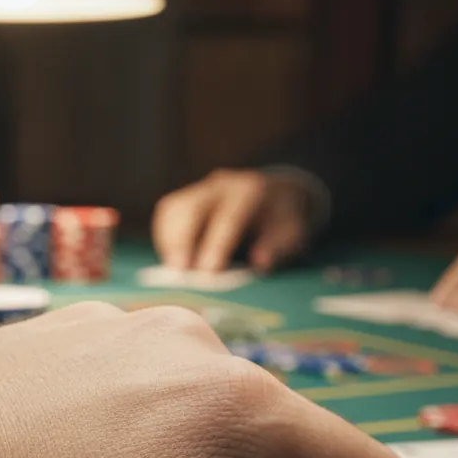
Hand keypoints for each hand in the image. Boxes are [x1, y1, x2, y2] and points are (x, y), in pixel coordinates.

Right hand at [153, 169, 312, 273]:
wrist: (275, 193)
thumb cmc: (282, 219)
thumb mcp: (292, 232)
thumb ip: (277, 246)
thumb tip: (259, 262)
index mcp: (249, 190)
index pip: (228, 217)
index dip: (215, 245)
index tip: (207, 272)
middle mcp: (220, 185)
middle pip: (190, 208)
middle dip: (180, 241)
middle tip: (177, 273)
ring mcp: (199, 189)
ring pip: (172, 210)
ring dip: (168, 242)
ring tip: (172, 271)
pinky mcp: (185, 199)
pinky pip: (167, 216)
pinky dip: (165, 240)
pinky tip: (171, 261)